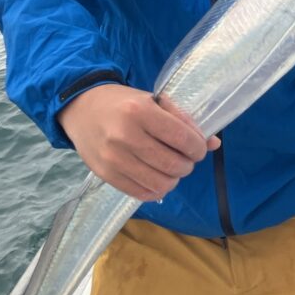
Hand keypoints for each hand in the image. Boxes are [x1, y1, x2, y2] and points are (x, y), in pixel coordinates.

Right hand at [57, 84, 220, 200]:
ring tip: (172, 168)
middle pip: (172, 164)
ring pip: (159, 183)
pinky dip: (156, 189)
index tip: (198, 148)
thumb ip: (183, 120)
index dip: (197, 148)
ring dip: (174, 179)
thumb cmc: (123, 102)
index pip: (181, 138)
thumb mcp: (154, 101)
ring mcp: (113, 158)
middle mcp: (125, 136)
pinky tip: (157, 177)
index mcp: (139, 111)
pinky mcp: (105, 175)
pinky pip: (141, 193)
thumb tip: (213, 144)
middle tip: (186, 159)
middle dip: (187, 165)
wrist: (82, 108)